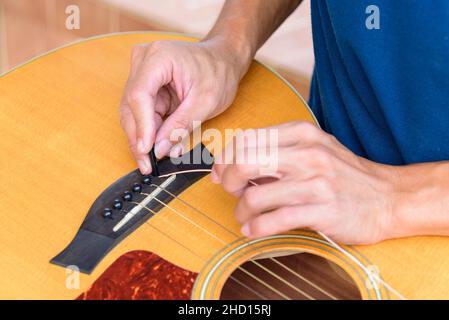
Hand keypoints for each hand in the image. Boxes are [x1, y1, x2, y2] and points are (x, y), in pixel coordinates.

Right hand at [120, 38, 248, 173]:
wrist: (223, 59)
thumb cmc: (218, 72)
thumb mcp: (206, 101)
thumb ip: (181, 126)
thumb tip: (159, 149)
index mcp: (158, 57)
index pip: (139, 95)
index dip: (142, 126)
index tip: (147, 150)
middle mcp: (143, 61)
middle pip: (131, 105)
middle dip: (139, 138)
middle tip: (147, 165)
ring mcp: (142, 72)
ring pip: (133, 112)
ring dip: (143, 138)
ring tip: (152, 161)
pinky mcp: (146, 85)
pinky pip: (142, 112)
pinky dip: (150, 131)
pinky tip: (157, 148)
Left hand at [212, 121, 401, 244]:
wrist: (387, 197)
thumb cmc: (342, 174)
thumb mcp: (313, 149)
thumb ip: (275, 151)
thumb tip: (231, 165)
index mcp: (302, 133)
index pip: (246, 139)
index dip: (225, 158)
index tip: (221, 173)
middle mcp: (308, 153)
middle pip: (244, 162)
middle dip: (228, 180)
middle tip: (231, 191)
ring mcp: (316, 182)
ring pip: (256, 195)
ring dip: (241, 209)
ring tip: (244, 215)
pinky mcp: (323, 210)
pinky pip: (274, 220)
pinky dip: (255, 227)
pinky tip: (252, 229)